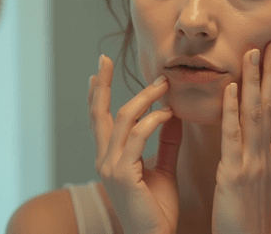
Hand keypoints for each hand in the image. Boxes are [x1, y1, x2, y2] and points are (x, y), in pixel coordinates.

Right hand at [89, 55, 182, 233]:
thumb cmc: (157, 210)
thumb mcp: (163, 169)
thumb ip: (166, 142)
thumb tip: (172, 114)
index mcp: (110, 158)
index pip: (100, 120)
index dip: (98, 94)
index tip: (99, 72)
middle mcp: (105, 160)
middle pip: (100, 113)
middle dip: (102, 84)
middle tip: (105, 59)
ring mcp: (111, 167)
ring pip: (123, 119)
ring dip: (145, 98)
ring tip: (163, 84)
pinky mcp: (124, 175)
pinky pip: (138, 137)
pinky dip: (154, 121)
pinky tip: (168, 114)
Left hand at [211, 41, 270, 233]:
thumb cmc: (249, 222)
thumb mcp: (262, 191)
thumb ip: (263, 168)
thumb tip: (264, 153)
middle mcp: (268, 160)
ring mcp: (252, 164)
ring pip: (254, 114)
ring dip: (253, 81)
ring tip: (253, 53)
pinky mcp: (233, 172)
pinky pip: (232, 135)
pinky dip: (231, 110)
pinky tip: (229, 89)